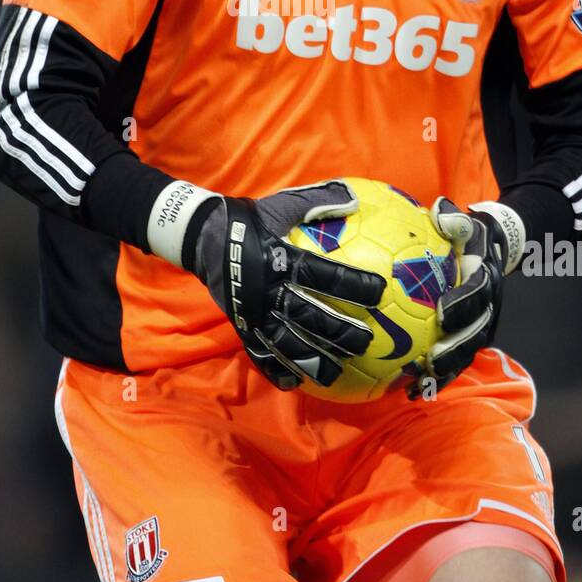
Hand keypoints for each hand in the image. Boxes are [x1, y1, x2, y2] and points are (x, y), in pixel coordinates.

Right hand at [193, 180, 385, 391]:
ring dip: (313, 359)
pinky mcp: (240, 323)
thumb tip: (356, 199)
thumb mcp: (282, 204)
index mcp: (281, 257)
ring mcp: (252, 310)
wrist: (202, 235)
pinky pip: (257, 351)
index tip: (380, 292)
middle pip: (309, 316)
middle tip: (367, 341)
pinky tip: (293, 382)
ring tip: (336, 373)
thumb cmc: (250, 219)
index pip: (323, 274)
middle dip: (340, 331)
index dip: (352, 284)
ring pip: (286, 341)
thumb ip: (319, 202)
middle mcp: (268, 288)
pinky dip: (274, 368)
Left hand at [408, 197, 525, 398]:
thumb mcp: (464, 221)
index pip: (477, 291)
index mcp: (486, 276)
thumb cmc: (468, 235)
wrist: (497, 249)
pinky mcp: (470, 338)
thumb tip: (441, 211)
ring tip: (421, 383)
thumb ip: (453, 218)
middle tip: (431, 360)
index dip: (462, 303)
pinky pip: (456, 361)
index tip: (441, 313)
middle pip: (476, 332)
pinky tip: (410, 390)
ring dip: (447, 370)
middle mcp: (488, 304)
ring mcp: (482, 324)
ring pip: (467, 351)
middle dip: (456, 348)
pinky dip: (437, 377)